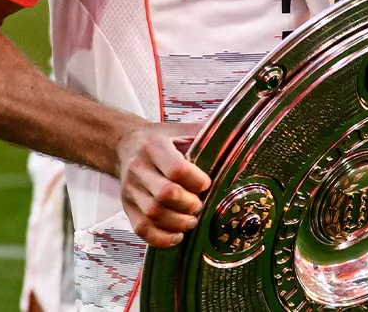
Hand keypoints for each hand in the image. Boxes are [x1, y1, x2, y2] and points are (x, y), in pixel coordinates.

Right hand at [117, 121, 211, 247]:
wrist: (126, 144)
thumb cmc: (162, 139)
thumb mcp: (182, 130)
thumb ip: (207, 134)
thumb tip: (241, 138)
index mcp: (155, 146)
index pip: (176, 169)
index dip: (196, 181)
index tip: (206, 184)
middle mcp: (139, 167)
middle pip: (165, 194)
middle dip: (190, 205)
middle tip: (200, 205)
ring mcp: (130, 189)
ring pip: (153, 214)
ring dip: (179, 223)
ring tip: (192, 220)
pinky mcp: (127, 206)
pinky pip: (141, 228)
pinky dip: (161, 238)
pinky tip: (177, 235)